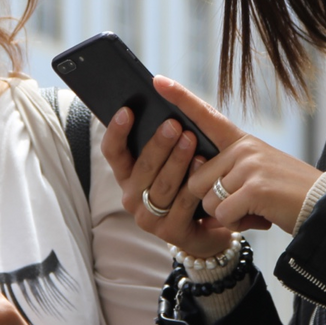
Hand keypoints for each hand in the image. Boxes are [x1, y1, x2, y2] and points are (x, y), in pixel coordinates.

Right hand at [100, 90, 238, 258]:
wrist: (213, 223)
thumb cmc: (190, 181)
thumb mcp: (173, 157)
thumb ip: (165, 134)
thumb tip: (161, 91)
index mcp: (128, 175)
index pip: (113, 152)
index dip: (116, 131)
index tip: (127, 109)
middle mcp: (132, 197)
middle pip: (142, 168)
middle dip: (158, 144)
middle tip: (173, 123)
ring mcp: (149, 218)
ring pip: (161, 185)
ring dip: (176, 161)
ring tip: (191, 140)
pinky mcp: (170, 233)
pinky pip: (181, 204)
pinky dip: (192, 182)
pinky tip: (203, 165)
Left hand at [153, 76, 323, 233]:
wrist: (322, 206)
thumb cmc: (284, 194)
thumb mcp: (256, 173)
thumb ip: (226, 172)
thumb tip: (196, 187)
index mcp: (241, 141)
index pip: (206, 115)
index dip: (180, 98)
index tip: (158, 80)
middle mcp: (243, 148)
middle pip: (196, 179)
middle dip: (212, 201)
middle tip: (243, 204)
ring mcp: (249, 166)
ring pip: (207, 199)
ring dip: (225, 214)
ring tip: (253, 210)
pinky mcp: (254, 188)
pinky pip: (223, 213)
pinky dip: (236, 224)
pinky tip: (257, 217)